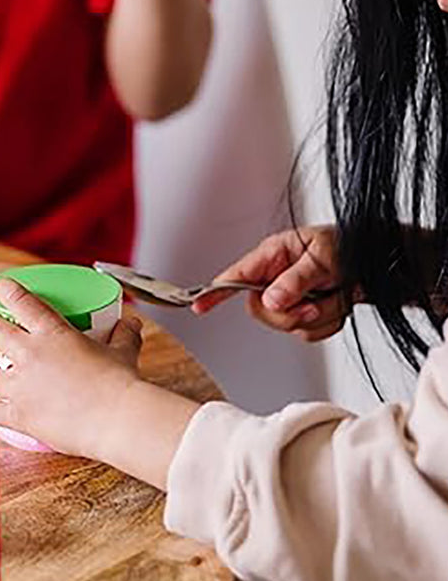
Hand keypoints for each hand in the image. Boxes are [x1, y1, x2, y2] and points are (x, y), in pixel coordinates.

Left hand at [0, 277, 145, 458]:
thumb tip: (130, 323)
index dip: (6, 290)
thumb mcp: (122, 353)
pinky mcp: (18, 415)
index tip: (0, 288)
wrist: (117, 420)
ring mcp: (19, 385)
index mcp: (52, 333)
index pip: (21, 301)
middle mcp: (29, 354)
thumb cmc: (120, 385)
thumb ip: (122, 335)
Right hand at [191, 224, 350, 341]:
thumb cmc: (351, 247)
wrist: (380, 264)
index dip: (215, 292)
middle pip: (261, 310)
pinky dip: (329, 324)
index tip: (199, 305)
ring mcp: (291, 297)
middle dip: (289, 315)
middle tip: (313, 305)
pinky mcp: (306, 312)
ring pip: (288, 325)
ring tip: (336, 295)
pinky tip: (339, 305)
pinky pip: (308, 333)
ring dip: (319, 317)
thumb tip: (271, 300)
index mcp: (273, 256)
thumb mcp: (324, 258)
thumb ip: (295, 280)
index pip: (235, 276)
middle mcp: (276, 278)